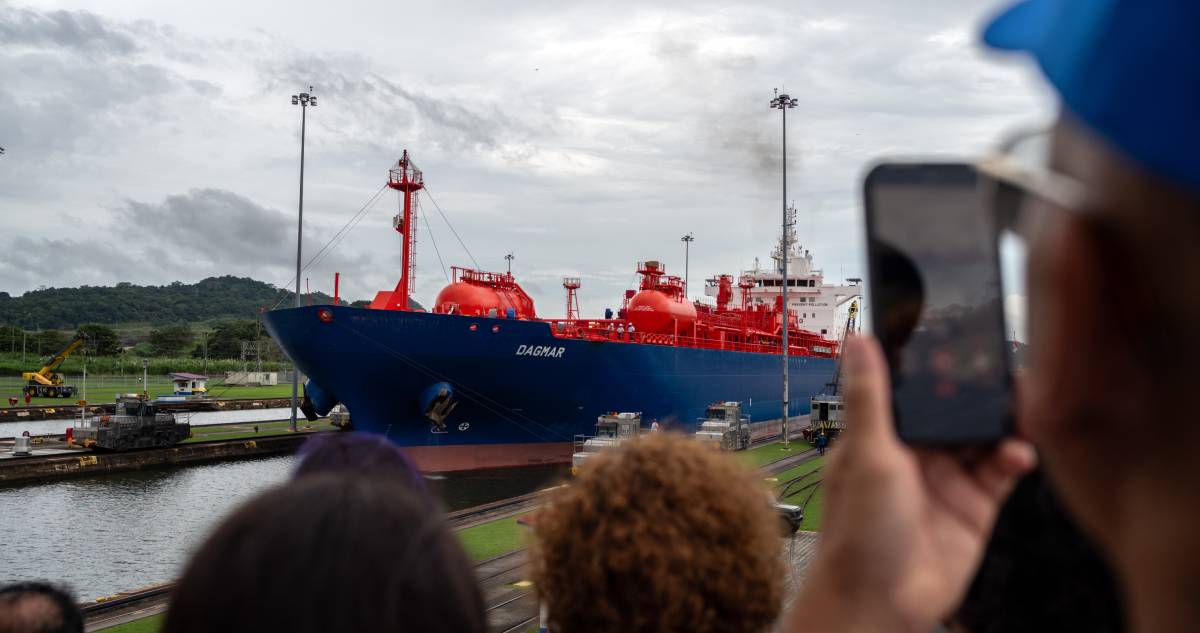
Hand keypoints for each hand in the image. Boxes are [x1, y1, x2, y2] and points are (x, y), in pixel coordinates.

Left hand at [785, 336, 1034, 632]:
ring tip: (1022, 403)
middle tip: (1005, 368)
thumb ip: (869, 396)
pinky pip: (1001, 470)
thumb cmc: (858, 534)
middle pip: (955, 409)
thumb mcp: (866, 453)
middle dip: (978, 391)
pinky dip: (1013, 455)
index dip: (937, 368)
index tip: (961, 339)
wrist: (881, 601)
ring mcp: (947, 478)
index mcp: (882, 435)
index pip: (914, 389)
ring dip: (1001, 419)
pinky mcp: (975, 505)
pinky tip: (1018, 450)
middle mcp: (916, 453)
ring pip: (983, 435)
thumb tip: (858, 341)